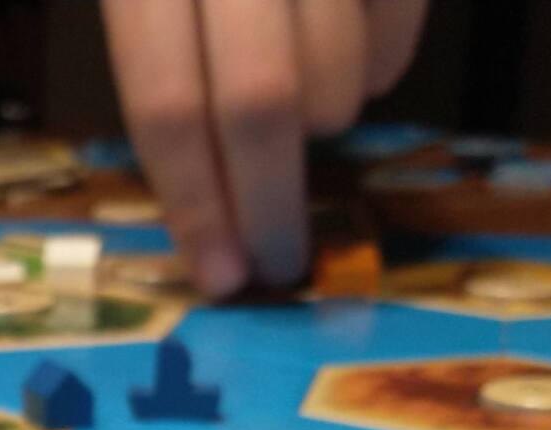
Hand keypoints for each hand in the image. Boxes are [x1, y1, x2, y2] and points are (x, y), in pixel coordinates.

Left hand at [102, 0, 428, 296]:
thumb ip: (154, 58)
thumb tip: (196, 192)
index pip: (165, 103)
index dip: (194, 204)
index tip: (218, 277)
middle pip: (260, 102)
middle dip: (271, 202)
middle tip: (280, 261)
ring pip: (336, 72)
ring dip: (324, 122)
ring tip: (305, 114)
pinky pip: (395, 30)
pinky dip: (376, 67)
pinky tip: (349, 54)